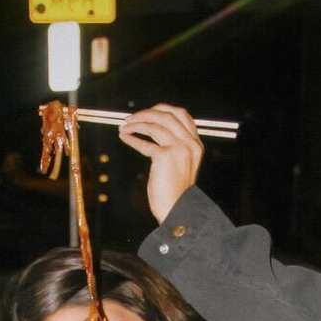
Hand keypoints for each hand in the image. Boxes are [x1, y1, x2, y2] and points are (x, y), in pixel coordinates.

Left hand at [118, 104, 203, 223]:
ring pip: (155, 125)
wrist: (177, 211)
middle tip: (130, 118)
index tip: (147, 112)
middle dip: (146, 113)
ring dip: (136, 124)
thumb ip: (174, 148)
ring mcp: (179, 149)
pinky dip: (132, 138)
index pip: (182, 115)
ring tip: (124, 127)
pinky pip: (145, 143)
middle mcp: (190, 144)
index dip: (162, 109)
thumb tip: (153, 132)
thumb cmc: (175, 194)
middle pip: (167, 115)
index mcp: (196, 145)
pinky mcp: (165, 156)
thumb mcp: (180, 166)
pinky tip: (124, 137)